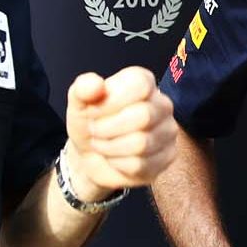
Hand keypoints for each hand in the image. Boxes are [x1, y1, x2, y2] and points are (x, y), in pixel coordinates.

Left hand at [64, 66, 177, 196]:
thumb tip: (96, 86)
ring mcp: (168, 132)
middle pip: (143, 116)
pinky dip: (118, 164)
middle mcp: (162, 104)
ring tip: (103, 144)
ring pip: (141, 144)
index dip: (111, 102)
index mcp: (143, 82)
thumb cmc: (90, 122)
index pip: (139, 86)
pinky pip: (141, 165)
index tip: (92, 111)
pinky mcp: (167, 157)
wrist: (91, 154)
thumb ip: (83, 87)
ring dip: (110, 148)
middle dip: (108, 128)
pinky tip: (115, 158)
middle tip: (95, 131)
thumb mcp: (79, 101)